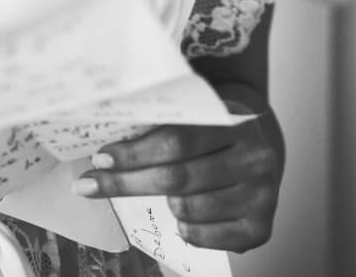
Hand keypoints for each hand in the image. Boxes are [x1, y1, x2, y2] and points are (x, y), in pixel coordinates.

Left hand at [72, 93, 285, 252]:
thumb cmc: (217, 138)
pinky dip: (184, 228)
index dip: (134, 153)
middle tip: (93, 184)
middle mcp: (257, 158)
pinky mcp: (259, 229)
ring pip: (186, 209)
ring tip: (168, 194)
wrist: (261, 156)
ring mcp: (262, 195)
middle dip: (128, 182)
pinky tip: (186, 215)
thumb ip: (164, 128)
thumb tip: (106, 151)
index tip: (101, 159)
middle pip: (177, 178)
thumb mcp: (200, 119)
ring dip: (165, 204)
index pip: (177, 140)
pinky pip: (200, 236)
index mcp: (239, 123)